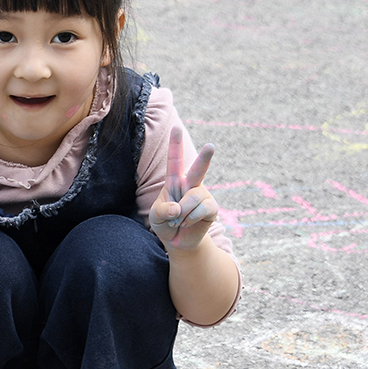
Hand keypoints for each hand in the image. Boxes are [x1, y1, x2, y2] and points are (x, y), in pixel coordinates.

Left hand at [149, 127, 217, 250]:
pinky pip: (202, 210)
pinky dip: (190, 219)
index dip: (175, 144)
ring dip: (182, 213)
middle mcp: (191, 185)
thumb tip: (177, 209)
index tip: (177, 128)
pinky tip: (188, 223)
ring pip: (194, 198)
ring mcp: (203, 195)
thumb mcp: (155, 217)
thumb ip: (162, 211)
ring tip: (179, 220)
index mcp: (174, 181)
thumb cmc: (165, 223)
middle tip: (210, 146)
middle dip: (204, 158)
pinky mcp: (212, 208)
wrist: (178, 240)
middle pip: (198, 170)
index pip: (175, 160)